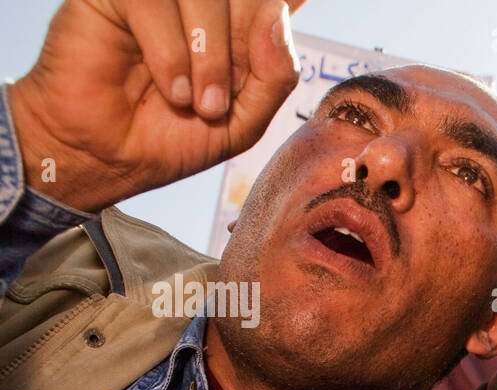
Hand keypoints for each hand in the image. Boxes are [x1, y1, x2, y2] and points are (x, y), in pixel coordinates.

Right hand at [9, 0, 305, 211]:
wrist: (109, 158)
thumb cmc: (172, 137)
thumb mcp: (243, 120)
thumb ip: (275, 73)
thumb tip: (276, 12)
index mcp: (238, 24)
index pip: (272, 3)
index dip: (278, 13)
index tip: (261, 67)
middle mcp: (200, 4)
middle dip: (242, 52)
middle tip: (217, 103)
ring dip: (209, 59)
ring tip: (196, 104)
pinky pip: (154, 3)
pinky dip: (171, 55)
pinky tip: (170, 90)